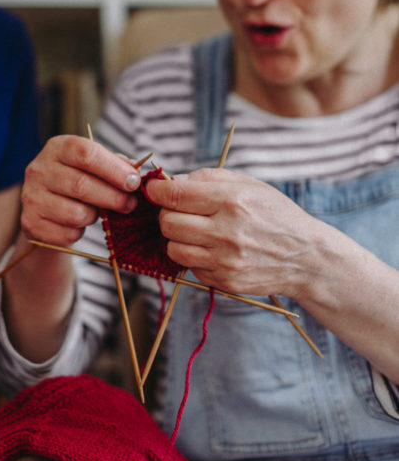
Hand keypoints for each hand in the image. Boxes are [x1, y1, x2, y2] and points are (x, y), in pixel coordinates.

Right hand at [20, 134, 140, 246]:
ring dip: (95, 216)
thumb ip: (116, 164)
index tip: (133, 182)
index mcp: (57, 147)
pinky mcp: (31, 223)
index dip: (114, 169)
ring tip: (98, 212)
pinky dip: (80, 232)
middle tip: (130, 204)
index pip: (86, 153)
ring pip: (76, 213)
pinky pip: (67, 234)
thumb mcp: (95, 165)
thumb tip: (135, 173)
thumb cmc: (78, 179)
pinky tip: (78, 223)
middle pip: (82, 185)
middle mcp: (38, 169)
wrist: (48, 206)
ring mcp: (30, 197)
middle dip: (114, 197)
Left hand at [145, 168, 315, 298]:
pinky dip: (194, 257)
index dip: (157, 191)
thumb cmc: (275, 214)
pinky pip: (190, 268)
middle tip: (177, 211)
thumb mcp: (249, 185)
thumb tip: (169, 181)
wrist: (307, 257)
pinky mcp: (225, 281)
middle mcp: (227, 232)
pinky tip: (211, 249)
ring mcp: (225, 260)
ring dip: (177, 238)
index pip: (175, 195)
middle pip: (168, 223)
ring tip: (193, 231)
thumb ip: (208, 178)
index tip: (153, 190)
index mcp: (232, 201)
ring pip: (173, 248)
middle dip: (166, 214)